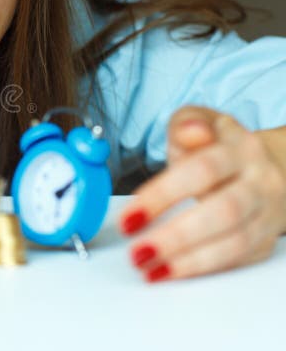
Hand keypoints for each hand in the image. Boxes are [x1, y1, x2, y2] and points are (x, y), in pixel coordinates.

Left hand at [117, 106, 285, 281]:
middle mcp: (259, 181)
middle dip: (177, 236)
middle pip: (223, 212)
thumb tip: (191, 132)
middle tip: (139, 251)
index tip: (129, 218)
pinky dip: (204, 268)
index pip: (201, 171)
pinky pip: (239, 259)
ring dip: (190, 261)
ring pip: (236, 242)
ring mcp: (267, 213)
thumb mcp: (199, 124)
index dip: (162, 196)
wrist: (267, 166)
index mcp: (238, 149)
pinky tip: (172, 271)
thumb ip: (187, 125)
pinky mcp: (266, 239)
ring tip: (151, 269)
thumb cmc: (218, 148)